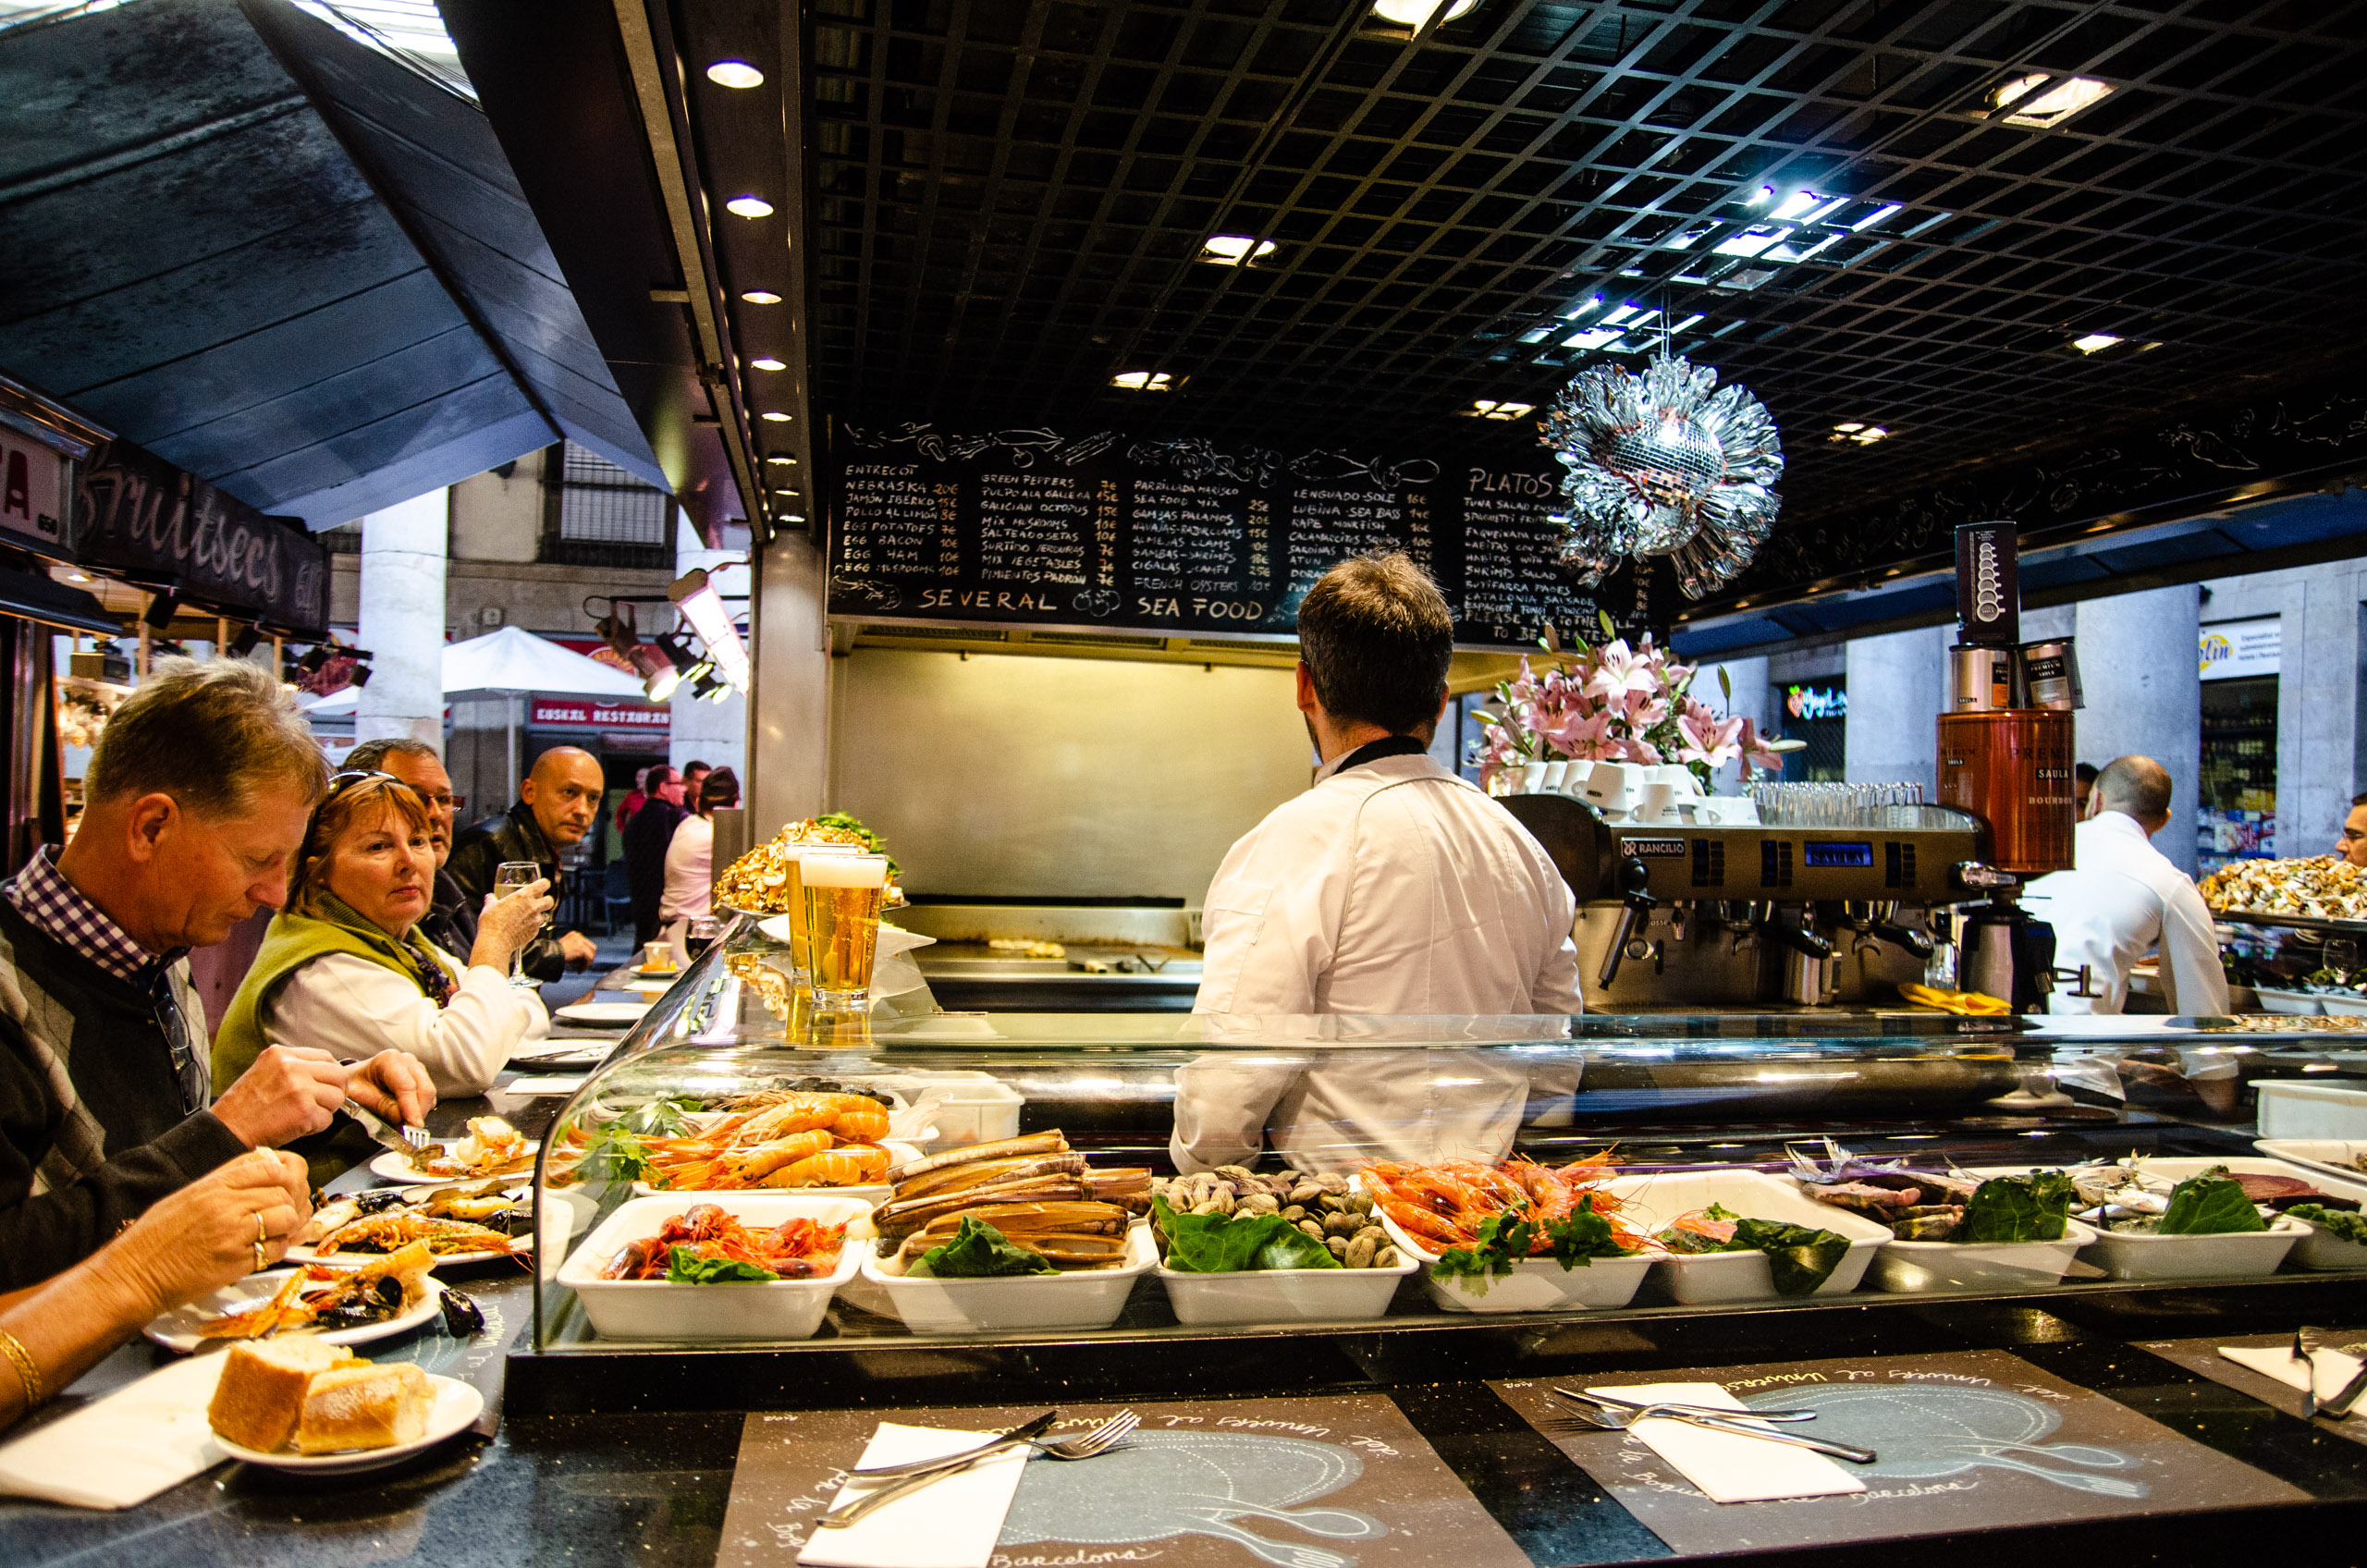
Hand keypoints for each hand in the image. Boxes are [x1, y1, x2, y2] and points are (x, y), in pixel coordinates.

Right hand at [92, 1149, 312, 1316]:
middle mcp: (225, 1205)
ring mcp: (232, 1233)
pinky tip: (265, 1251)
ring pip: (286, 1217)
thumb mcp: (186, 1197)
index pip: (269, 1166)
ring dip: (288, 1226)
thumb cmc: (154, 1239)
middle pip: (283, 1190)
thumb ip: (224, 1182)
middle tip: (286, 1212)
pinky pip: (275, 1249)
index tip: (284, 1184)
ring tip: (276, 1232)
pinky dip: (278, 1250)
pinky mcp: (236, 1262)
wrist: (133, 1276)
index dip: (285, 1174)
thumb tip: (262, 1167)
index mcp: (212, 1186)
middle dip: (290, 1201)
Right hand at [211, 1045, 350, 1148]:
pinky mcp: (304, 1111)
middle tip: (318, 1104)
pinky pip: (327, 1119)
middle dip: (333, 1092)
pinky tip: (296, 1126)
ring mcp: (299, 1089)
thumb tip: (327, 1071)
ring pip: (337, 1098)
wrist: (226, 1130)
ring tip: (302, 1115)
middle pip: (338, 1075)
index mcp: (281, 1054)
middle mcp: (292, 1067)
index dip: (330, 1074)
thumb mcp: (265, 1071)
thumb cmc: (244, 1106)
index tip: (324, 1086)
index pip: (326, 1057)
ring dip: (324, 1111)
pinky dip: (315, 1127)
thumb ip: (294, 1066)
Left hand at [346, 1050, 435, 1127]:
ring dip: (419, 1112)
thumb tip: (401, 1118)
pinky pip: (428, 1099)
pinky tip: (404, 1115)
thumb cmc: (354, 1086)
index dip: (411, 1108)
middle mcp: (407, 1062)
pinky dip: (419, 1111)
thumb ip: (381, 1106)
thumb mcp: (359, 1096)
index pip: (407, 1086)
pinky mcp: (422, 1080)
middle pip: (424, 1090)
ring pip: (429, 1096)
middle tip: (407, 1131)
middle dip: (417, 1113)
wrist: (354, 1081)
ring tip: (401, 1123)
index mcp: (390, 1060)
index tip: (412, 1125)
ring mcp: (417, 1070)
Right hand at [467, 877, 553, 971]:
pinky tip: (522, 928)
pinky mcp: (534, 932)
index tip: (542, 885)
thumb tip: (490, 897)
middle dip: (546, 900)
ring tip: (526, 917)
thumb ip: (492, 899)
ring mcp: (535, 921)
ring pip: (544, 915)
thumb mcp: (489, 906)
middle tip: (538, 902)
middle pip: (550, 900)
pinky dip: (532, 926)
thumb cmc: (491, 922)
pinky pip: (537, 927)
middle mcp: (533, 907)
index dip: (544, 884)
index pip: (543, 884)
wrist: (495, 942)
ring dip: (538, 915)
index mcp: (523, 896)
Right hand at [559, 930, 597, 969]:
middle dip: (589, 958)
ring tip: (580, 969)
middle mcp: (578, 936)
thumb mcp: (566, 948)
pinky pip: (589, 958)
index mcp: (575, 935)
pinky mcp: (581, 948)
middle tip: (583, 966)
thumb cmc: (555, 954)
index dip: (586, 954)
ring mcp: (580, 941)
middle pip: (592, 948)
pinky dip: (585, 966)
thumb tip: (585, 958)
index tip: (581, 962)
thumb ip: (576, 950)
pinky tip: (578, 970)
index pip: (587, 944)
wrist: (549, 955)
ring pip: (591, 954)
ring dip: (587, 963)